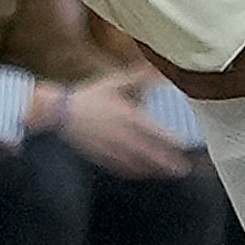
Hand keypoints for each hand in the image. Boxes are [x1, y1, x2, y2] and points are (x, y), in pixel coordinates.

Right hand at [55, 66, 199, 179]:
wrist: (60, 113)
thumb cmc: (88, 97)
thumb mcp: (114, 82)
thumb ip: (137, 77)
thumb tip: (156, 70)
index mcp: (127, 116)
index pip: (154, 132)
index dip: (170, 141)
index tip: (184, 145)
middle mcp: (121, 136)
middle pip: (149, 153)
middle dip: (167, 162)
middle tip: (183, 168)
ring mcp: (111, 149)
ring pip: (138, 164)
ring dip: (155, 170)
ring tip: (169, 173)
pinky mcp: (102, 157)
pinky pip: (123, 169)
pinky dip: (136, 173)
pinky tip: (145, 174)